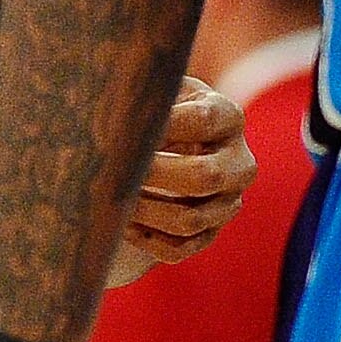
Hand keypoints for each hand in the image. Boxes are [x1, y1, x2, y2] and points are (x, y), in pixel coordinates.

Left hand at [106, 76, 255, 284]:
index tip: (122, 126)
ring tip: (109, 197)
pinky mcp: (210, 233)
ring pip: (189, 219)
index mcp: (228, 117)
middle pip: (205, 176)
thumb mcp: (155, 93)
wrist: (171, 145)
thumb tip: (102, 118)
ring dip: (143, 210)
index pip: (202, 119)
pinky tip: (120, 221)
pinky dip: (145, 238)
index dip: (161, 124)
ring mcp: (228, 202)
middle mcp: (239, 162)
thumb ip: (137, 97)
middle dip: (153, 173)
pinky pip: (179, 248)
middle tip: (113, 169)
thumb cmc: (155, 111)